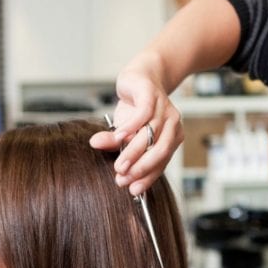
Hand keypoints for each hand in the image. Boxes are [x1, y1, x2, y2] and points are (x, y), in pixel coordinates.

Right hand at [89, 66, 183, 195]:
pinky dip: (130, 127)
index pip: (161, 162)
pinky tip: (118, 137)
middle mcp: (172, 125)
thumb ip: (113, 142)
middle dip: (141, 168)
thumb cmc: (135, 109)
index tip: (133, 191)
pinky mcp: (152, 95)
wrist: (140, 77)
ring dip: (133, 152)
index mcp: (171, 138)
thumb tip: (94, 145)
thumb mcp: (123, 130)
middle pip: (160, 151)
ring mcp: (164, 109)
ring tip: (119, 165)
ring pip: (150, 135)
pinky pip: (143, 115)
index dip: (147, 177)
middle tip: (122, 178)